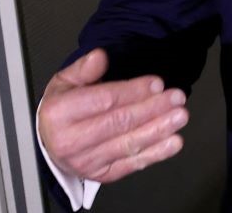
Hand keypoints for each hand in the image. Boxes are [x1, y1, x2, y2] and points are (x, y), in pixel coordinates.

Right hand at [38, 49, 188, 182]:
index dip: (133, 91)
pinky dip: (156, 153)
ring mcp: (86, 162)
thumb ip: (83, 69)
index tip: (156, 83)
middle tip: (176, 97)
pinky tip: (174, 142)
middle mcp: (70, 141)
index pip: (103, 100)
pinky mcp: (102, 175)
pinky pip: (132, 164)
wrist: (51, 144)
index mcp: (59, 114)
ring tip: (180, 116)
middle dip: (152, 109)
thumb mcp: (64, 83)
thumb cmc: (62, 111)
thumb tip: (99, 57)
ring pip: (128, 144)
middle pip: (119, 123)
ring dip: (159, 130)